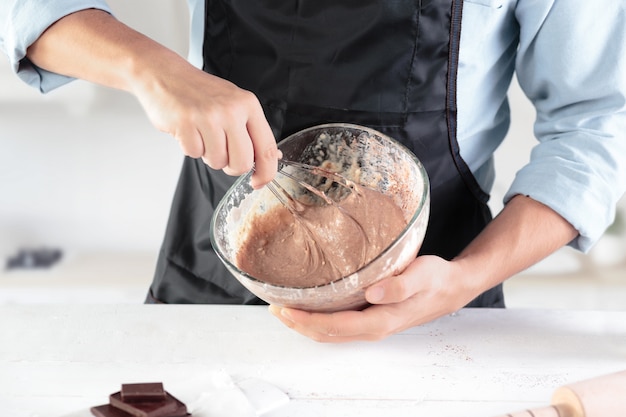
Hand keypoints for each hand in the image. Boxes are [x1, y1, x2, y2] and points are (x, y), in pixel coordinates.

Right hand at [132, 60, 279, 187]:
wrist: (165, 74)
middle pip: (242, 162)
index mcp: (248, 105)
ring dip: (208, 155)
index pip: (267, 148)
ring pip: (217, 161)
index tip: (259, 182)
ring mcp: (208, 116)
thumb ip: (252, 131)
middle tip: (223, 154)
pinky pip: (194, 154)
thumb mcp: (234, 104)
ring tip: (202, 134)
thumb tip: (274, 158)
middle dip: (232, 167)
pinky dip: (191, 148)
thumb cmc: (201, 92)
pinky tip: (189, 130)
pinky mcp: (186, 123)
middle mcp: (231, 110)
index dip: (266, 172)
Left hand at [269, 255, 476, 342]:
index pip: (336, 326)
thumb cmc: (436, 279)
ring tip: (284, 308)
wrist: (452, 287)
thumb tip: (374, 293)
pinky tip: (312, 306)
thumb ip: (400, 285)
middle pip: (327, 334)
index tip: (285, 308)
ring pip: (332, 332)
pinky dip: (320, 319)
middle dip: (299, 324)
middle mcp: (373, 327)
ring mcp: (372, 325)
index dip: (308, 320)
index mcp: (381, 320)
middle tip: (274, 307)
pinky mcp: (372, 317)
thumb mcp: (422, 275)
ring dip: (306, 324)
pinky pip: (340, 325)